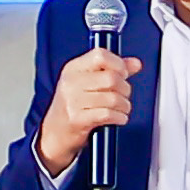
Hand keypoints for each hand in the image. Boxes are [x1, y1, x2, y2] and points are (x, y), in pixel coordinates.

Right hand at [35, 49, 142, 174]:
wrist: (53, 134)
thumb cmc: (72, 107)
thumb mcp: (87, 83)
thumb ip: (112, 70)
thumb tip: (135, 63)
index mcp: (73, 69)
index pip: (100, 55)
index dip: (118, 64)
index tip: (123, 73)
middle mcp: (71, 83)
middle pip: (111, 78)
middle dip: (125, 89)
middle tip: (123, 95)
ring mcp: (72, 101)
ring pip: (113, 98)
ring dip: (124, 106)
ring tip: (121, 109)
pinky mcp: (78, 119)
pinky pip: (108, 114)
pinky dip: (119, 117)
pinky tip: (118, 118)